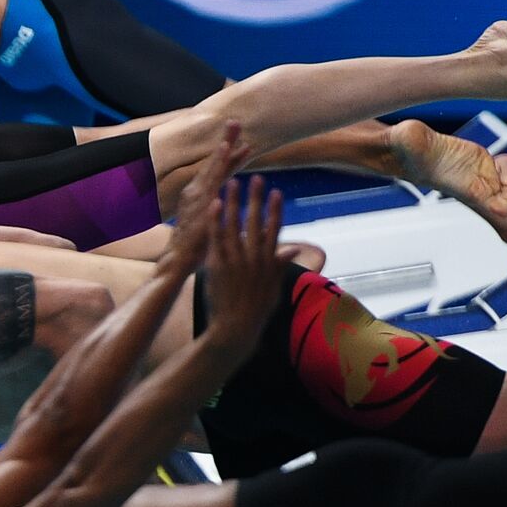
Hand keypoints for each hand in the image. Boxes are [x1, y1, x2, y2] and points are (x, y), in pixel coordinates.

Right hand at [157, 121, 250, 277]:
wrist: (177, 260)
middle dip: (226, 141)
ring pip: (213, 168)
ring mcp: (196, 197)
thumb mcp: (210, 226)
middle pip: (214, 163)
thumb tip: (229, 211)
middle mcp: (195, 192)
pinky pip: (212, 181)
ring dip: (222, 149)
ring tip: (233, 131)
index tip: (243, 142)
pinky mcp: (199, 203)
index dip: (230, 156)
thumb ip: (221, 214)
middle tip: (236, 121)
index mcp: (200, 196)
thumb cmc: (195, 247)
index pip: (218, 172)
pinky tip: (225, 153)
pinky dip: (218, 165)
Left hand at [201, 175, 295, 358]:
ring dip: (233, 202)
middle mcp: (253, 258)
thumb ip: (279, 265)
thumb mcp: (274, 288)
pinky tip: (215, 203)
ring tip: (232, 183)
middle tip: (255, 178)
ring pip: (234, 225)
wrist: (235, 327)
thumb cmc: (256, 310)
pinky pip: (216, 237)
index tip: (276, 192)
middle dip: (255, 198)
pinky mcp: (218, 264)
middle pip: (255, 221)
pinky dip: (215, 220)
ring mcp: (235, 260)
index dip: (275, 209)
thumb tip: (292, 249)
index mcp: (269, 262)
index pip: (274, 229)